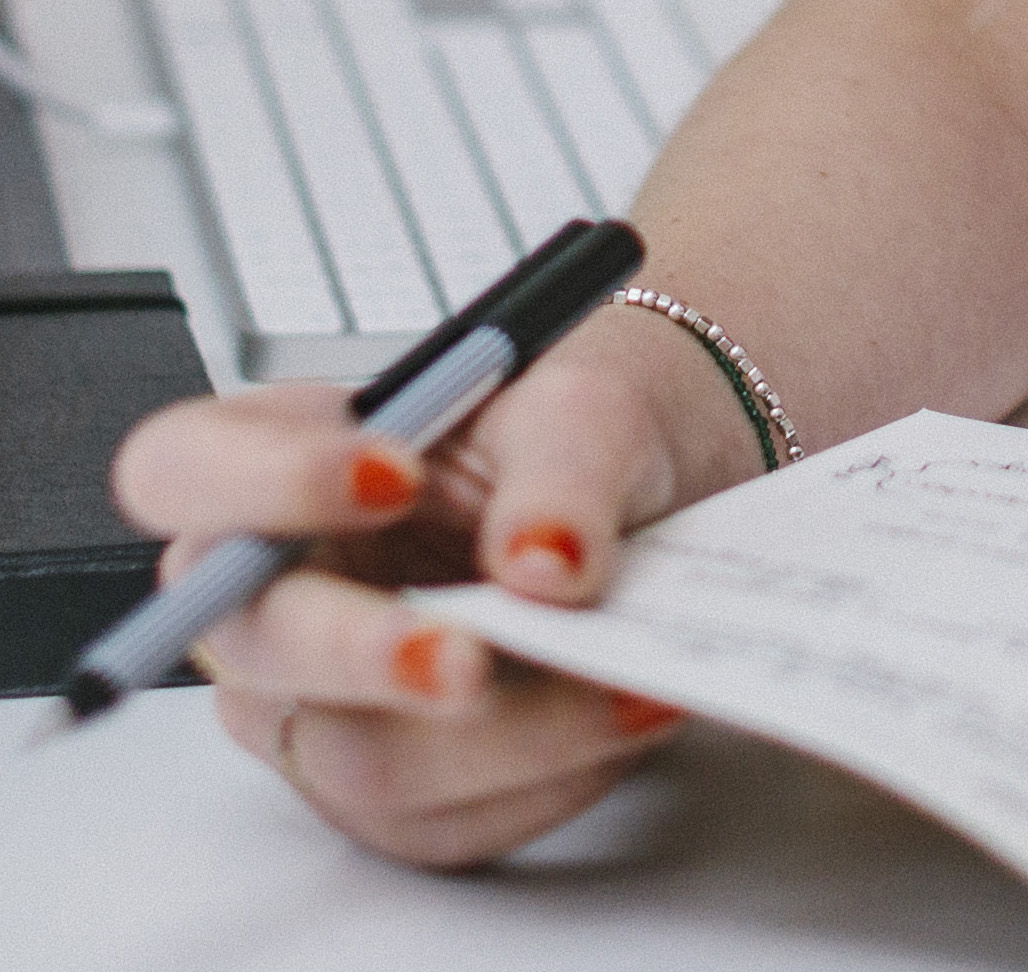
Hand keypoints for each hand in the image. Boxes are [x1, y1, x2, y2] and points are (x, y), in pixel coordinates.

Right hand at [107, 305, 756, 866]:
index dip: (264, 484)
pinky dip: (552, 771)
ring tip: (621, 685)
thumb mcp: (588, 408)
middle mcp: (279, 591)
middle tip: (464, 660)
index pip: (183, 470)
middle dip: (366, 654)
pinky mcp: (395, 787)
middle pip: (260, 645)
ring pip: (364, 758)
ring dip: (505, 733)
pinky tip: (623, 713)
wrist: (647, 505)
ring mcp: (321, 703)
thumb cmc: (573, 439)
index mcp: (288, 460)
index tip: (390, 479)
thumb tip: (544, 558)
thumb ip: (565, 465)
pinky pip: (450, 815)